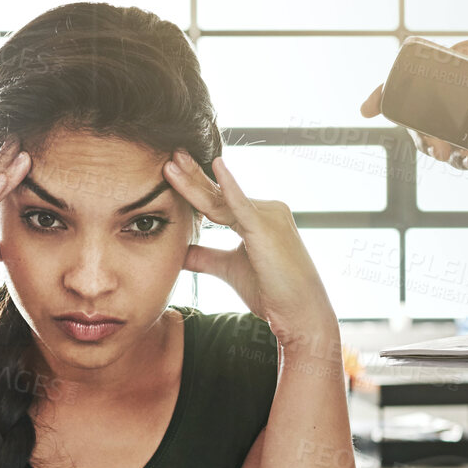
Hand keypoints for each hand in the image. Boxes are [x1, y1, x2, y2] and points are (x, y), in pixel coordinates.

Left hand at [162, 150, 336, 342]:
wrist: (298, 312)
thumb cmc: (269, 291)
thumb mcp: (228, 268)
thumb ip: (205, 257)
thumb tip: (179, 252)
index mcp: (256, 218)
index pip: (217, 200)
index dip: (194, 187)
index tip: (170, 171)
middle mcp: (265, 210)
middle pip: (218, 193)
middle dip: (192, 175)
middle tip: (169, 155)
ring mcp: (268, 215)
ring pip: (221, 199)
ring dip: (194, 182)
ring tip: (172, 163)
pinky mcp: (267, 225)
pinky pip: (241, 204)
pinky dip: (228, 186)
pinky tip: (216, 166)